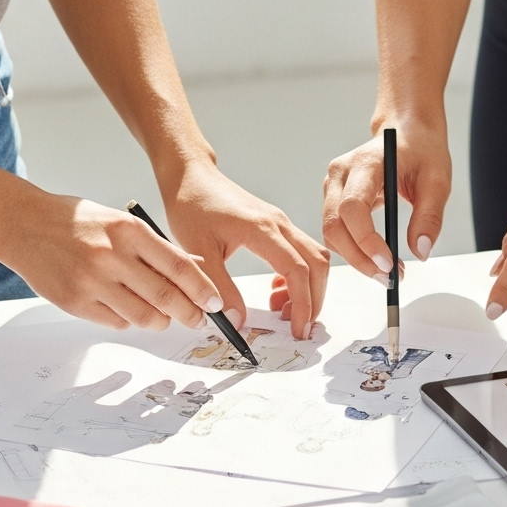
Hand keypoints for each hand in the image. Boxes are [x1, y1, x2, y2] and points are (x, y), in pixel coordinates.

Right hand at [4, 191, 225, 331]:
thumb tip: (196, 270)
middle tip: (199, 319)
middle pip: (165, 296)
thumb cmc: (77, 221)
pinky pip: (115, 322)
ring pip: (142, 316)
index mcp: (129, 230)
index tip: (216, 302)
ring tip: (163, 316)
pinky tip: (127, 309)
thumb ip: (157, 247)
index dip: (202, 289)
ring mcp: (92, 281)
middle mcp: (112, 256)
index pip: (178, 265)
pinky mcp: (75, 303)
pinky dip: (128, 320)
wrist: (24, 224)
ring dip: (160, 321)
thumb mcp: (121, 223)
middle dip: (190, 313)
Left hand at [163, 159, 329, 338]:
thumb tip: (237, 322)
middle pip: (317, 263)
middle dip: (314, 299)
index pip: (297, 269)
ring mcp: (279, 221)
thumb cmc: (191, 205)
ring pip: (312, 256)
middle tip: (298, 327)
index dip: (303, 304)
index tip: (298, 331)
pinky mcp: (274, 224)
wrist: (189, 175)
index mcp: (262, 229)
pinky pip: (300, 251)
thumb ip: (218, 288)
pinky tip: (276, 289)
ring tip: (282, 310)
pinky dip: (297, 275)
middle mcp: (278, 223)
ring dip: (307, 287)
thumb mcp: (198, 252)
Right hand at [320, 118, 451, 282]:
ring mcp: (334, 184)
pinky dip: (352, 250)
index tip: (388, 263)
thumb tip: (420, 251)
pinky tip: (377, 258)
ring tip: (388, 271)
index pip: (353, 206)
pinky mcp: (335, 196)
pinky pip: (335, 230)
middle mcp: (341, 172)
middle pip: (334, 224)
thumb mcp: (437, 180)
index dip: (365, 239)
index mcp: (365, 162)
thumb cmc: (421, 149)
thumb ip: (429, 216)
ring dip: (355, 258)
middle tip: (389, 279)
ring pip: (331, 232)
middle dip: (359, 258)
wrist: (407, 130)